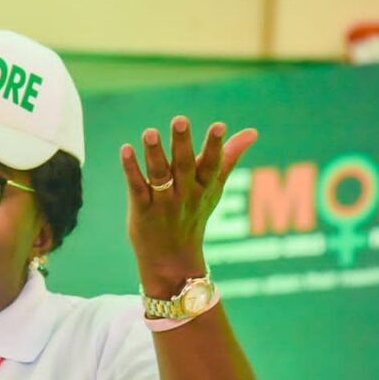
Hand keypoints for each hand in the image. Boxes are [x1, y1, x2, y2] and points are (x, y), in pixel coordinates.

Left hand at [120, 116, 256, 294]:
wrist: (171, 259)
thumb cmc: (193, 215)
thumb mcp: (214, 188)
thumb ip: (229, 157)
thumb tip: (253, 131)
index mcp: (204, 188)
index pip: (211, 165)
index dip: (215, 146)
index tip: (219, 126)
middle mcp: (185, 195)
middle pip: (184, 167)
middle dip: (182, 143)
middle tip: (180, 119)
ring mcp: (163, 203)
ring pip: (159, 176)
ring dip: (154, 154)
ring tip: (150, 132)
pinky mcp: (142, 210)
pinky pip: (137, 187)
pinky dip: (131, 169)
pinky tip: (125, 149)